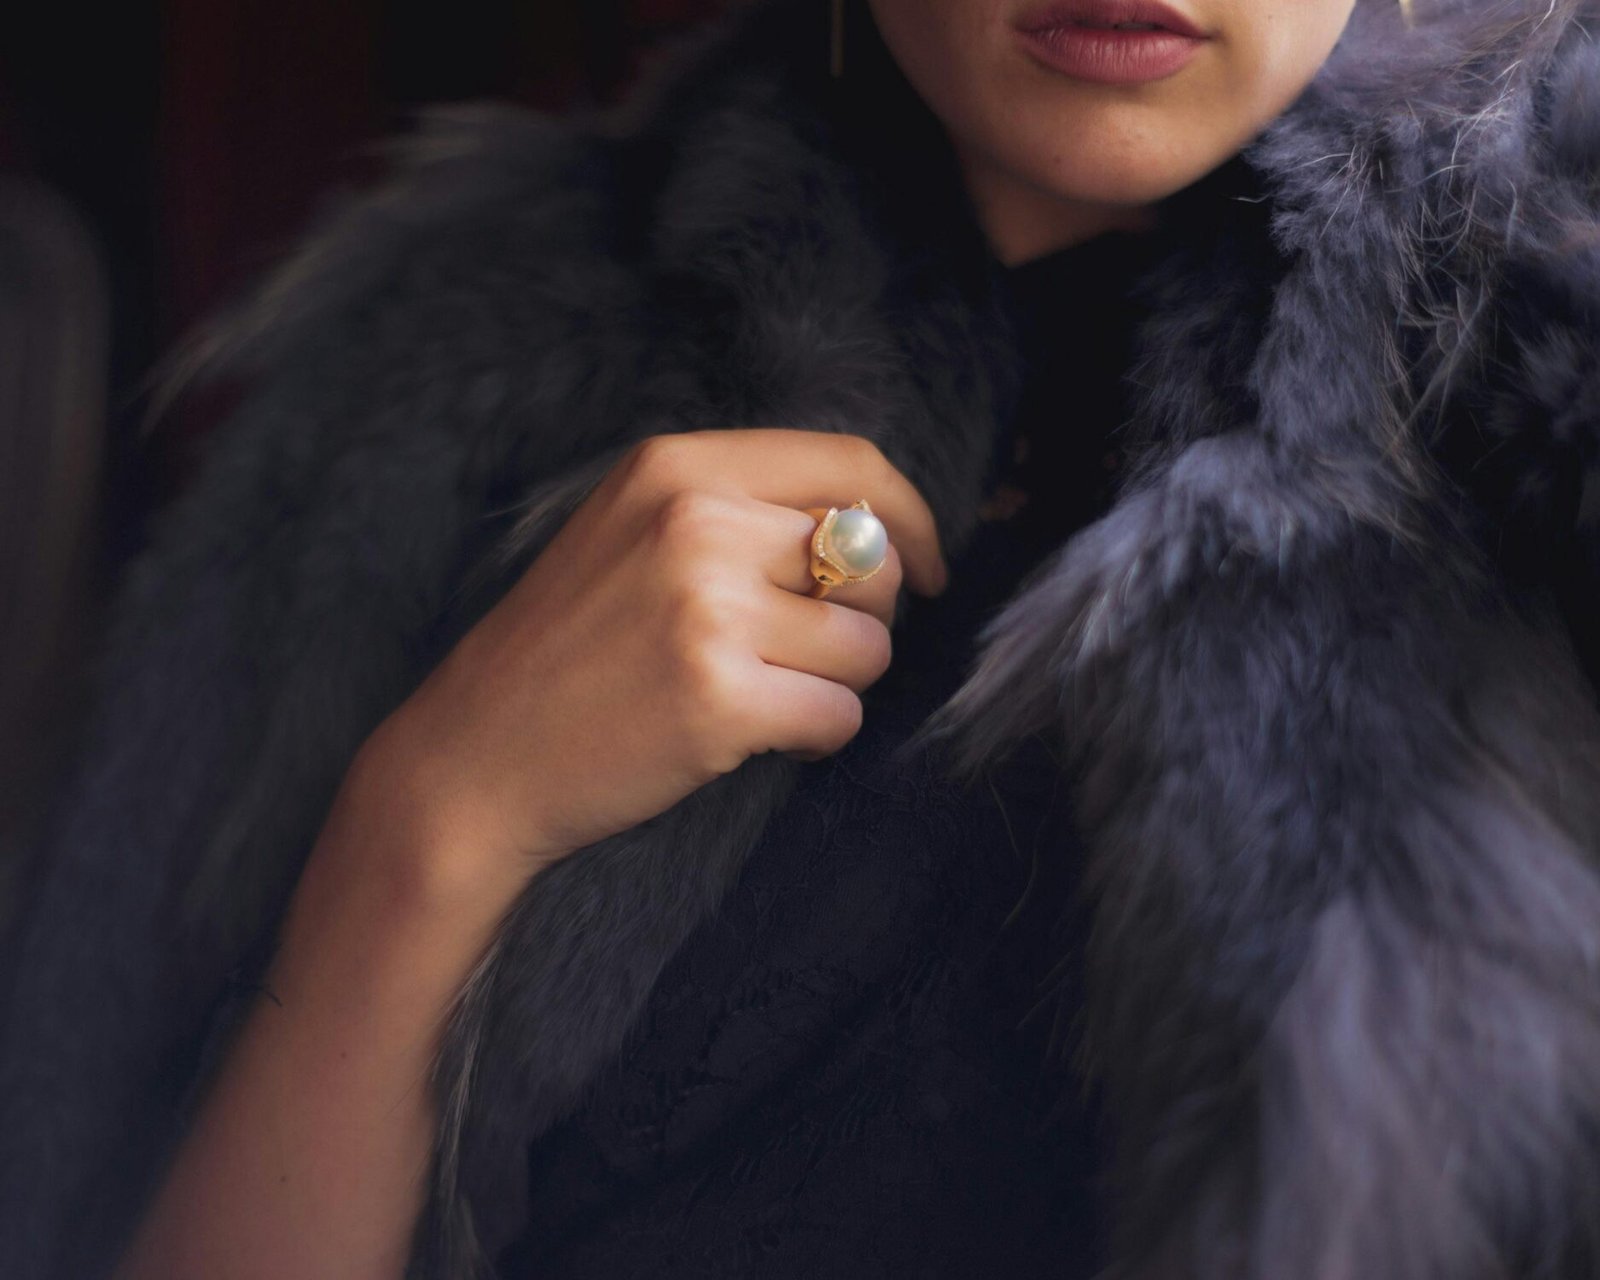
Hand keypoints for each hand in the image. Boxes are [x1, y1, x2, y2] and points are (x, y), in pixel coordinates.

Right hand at [351, 427, 949, 904]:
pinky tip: (761, 738)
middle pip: (872, 563)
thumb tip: (878, 534)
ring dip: (836, 684)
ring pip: (868, 646)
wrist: (477, 755)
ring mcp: (705, 611)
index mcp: (678, 468)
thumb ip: (741, 512)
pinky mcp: (719, 701)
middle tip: (799, 656)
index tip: (926, 569)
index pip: (851, 465)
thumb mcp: (633, 535)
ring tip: (764, 696)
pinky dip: (818, 736)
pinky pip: (840, 714)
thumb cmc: (567, 650)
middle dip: (860, 621)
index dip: (911, 521)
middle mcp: (696, 523)